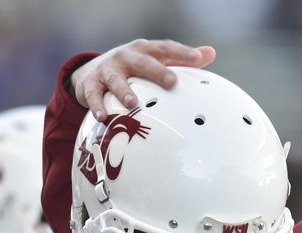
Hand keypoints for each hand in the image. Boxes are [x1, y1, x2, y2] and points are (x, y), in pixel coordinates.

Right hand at [70, 39, 216, 120]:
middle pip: (143, 62)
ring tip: (132, 103)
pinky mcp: (91, 84)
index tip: (198, 58)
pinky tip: (103, 116)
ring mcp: (108, 70)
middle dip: (157, 71)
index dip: (182, 52)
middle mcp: (126, 57)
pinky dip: (97, 105)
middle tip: (172, 81)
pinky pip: (94, 95)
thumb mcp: (154, 60)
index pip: (165, 48)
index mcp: (145, 50)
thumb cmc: (132, 68)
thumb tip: (210, 53)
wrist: (91, 70)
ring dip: (123, 90)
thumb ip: (180, 59)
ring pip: (116, 79)